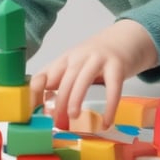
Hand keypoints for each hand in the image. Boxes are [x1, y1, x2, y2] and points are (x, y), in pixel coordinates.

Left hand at [30, 20, 157, 129]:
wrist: (126, 38)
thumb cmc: (97, 57)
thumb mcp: (76, 64)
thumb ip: (61, 81)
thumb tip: (46, 108)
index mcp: (66, 58)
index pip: (46, 73)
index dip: (37, 90)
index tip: (33, 108)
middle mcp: (80, 56)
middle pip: (65, 77)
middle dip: (59, 99)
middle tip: (56, 120)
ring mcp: (99, 59)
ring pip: (83, 78)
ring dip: (76, 98)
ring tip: (72, 116)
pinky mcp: (117, 65)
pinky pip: (113, 87)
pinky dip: (109, 106)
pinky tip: (106, 122)